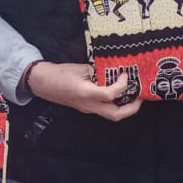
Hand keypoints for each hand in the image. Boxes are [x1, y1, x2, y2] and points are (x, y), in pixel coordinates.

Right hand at [26, 60, 142, 121]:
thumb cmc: (59, 73)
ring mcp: (87, 109)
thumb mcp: (80, 68)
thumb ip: (98, 71)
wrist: (42, 83)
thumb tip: (113, 71)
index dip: (122, 85)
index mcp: (86, 93)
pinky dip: (115, 103)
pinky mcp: (86, 108)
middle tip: (140, 96)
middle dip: (132, 108)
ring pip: (111, 114)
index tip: (125, 74)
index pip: (111, 94)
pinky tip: (119, 93)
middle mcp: (89, 105)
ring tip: (133, 95)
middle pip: (115, 114)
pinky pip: (104, 109)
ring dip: (125, 107)